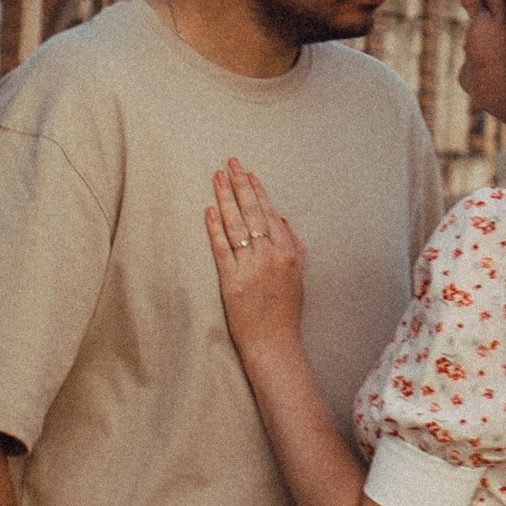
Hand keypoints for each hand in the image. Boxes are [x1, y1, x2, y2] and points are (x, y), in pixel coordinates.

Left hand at [205, 158, 306, 365]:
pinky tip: (208, 211)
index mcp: (287, 253)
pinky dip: (215, 228)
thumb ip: (293, 246)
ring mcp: (251, 267)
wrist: (274, 343)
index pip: (270, 214)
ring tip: (217, 177)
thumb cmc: (284, 313)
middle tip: (230, 162)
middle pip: (253, 212)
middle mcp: (270, 256)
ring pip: (236, 225)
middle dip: (240, 185)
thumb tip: (283, 220)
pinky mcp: (232, 280)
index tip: (248, 173)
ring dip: (225, 198)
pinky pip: (222, 248)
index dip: (258, 191)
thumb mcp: (297, 277)